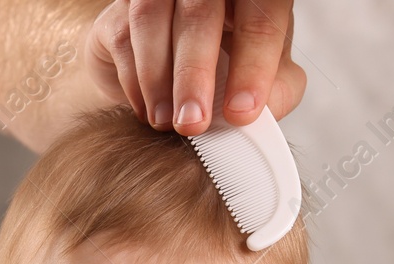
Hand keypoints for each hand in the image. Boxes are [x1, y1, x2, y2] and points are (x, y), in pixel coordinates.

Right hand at [84, 0, 304, 134]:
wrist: (166, 76)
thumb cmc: (221, 70)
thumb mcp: (258, 79)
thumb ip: (275, 90)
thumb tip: (266, 111)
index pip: (261, 14)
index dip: (253, 63)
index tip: (241, 112)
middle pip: (200, 12)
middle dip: (195, 72)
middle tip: (194, 121)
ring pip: (151, 19)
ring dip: (158, 78)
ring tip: (166, 121)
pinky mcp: (118, 13)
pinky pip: (123, 38)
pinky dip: (134, 80)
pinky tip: (147, 109)